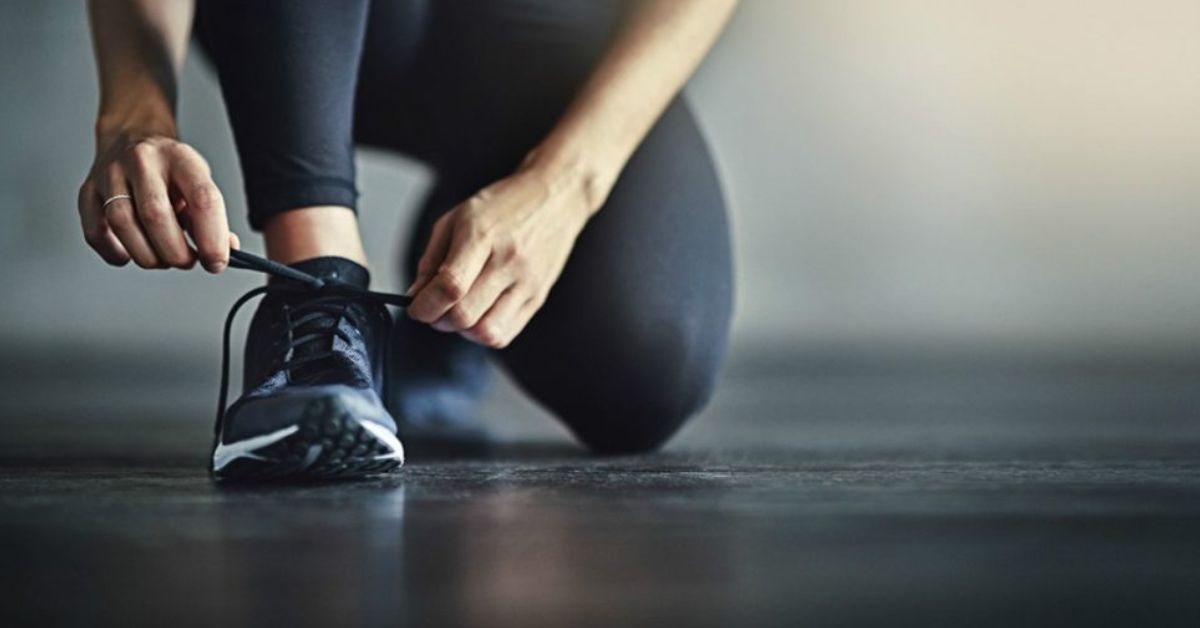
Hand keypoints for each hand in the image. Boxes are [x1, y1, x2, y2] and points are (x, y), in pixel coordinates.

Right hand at [78, 130, 235, 270]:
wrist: (131, 137)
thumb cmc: (169, 167)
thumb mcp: (199, 180)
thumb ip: (212, 216)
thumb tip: (224, 251)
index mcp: (180, 157)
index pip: (202, 199)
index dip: (212, 238)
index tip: (216, 262)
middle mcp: (142, 161)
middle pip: (156, 215)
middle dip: (176, 252)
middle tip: (187, 261)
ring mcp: (110, 174)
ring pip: (123, 224)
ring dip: (148, 255)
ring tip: (163, 258)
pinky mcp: (88, 190)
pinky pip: (95, 232)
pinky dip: (115, 252)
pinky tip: (131, 253)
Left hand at [406, 164, 594, 347]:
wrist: (555, 199)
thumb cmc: (504, 205)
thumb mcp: (457, 218)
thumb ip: (432, 258)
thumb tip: (416, 296)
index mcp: (483, 235)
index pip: (450, 285)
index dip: (425, 305)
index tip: (416, 308)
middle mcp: (508, 261)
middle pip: (465, 314)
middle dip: (438, 320)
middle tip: (434, 309)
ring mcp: (527, 283)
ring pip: (486, 332)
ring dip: (463, 331)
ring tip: (458, 312)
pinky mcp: (538, 298)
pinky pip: (506, 334)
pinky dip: (484, 333)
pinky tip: (479, 314)